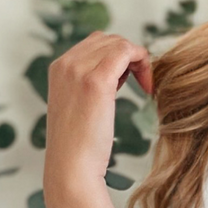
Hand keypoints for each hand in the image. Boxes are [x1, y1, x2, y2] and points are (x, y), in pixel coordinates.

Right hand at [44, 31, 153, 201]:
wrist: (71, 168)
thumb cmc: (80, 146)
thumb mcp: (80, 107)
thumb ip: (90, 86)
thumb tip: (117, 75)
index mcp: (59, 68)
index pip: (95, 44)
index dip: (118, 57)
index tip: (131, 82)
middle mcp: (65, 64)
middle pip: (108, 39)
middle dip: (129, 57)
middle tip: (142, 84)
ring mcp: (78, 70)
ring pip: (118, 43)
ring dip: (138, 61)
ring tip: (144, 86)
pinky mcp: (96, 81)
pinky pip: (125, 52)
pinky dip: (143, 63)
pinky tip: (148, 87)